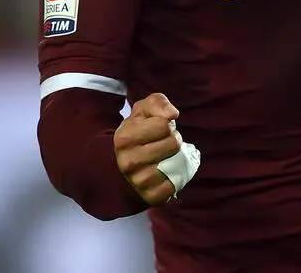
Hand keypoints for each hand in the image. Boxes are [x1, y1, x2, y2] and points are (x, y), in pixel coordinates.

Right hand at [114, 92, 183, 206]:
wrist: (125, 164)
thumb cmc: (138, 132)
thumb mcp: (143, 110)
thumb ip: (158, 103)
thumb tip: (172, 114)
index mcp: (123, 138)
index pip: (164, 125)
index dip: (166, 125)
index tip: (159, 129)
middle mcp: (128, 162)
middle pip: (173, 143)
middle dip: (174, 139)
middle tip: (164, 143)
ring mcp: (138, 181)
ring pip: (176, 163)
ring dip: (177, 157)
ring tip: (166, 156)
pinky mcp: (150, 196)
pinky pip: (175, 184)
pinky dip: (177, 176)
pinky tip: (168, 171)